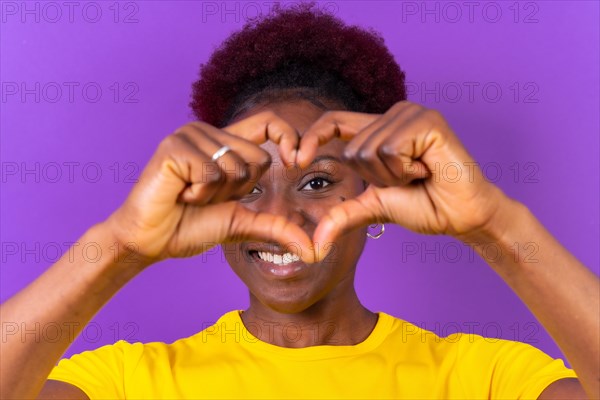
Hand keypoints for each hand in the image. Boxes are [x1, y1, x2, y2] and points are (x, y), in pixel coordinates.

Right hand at [105, 112, 314, 263]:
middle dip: (239, 190)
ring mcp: (189, 135)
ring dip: (216, 194)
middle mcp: (208, 132)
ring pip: (235, 166)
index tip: (297, 161)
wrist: (150, 241)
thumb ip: (275, 228)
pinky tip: (178, 193)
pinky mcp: (174, 146)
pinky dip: (199, 193)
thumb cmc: (191, 227)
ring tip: (189, 195)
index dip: (288, 136)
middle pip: (258, 157)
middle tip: (206, 197)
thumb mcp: (241, 223)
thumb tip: (314, 251)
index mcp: (226, 143)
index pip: (269, 122)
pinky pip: (211, 172)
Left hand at [296, 101, 508, 260]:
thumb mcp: (374, 207)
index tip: (295, 161)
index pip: (334, 121)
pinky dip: (405, 170)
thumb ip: (343, 215)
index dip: (311, 137)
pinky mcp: (427, 120)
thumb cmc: (424, 205)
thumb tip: (314, 245)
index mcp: (379, 130)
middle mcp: (394, 115)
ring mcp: (411, 114)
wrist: (462, 216)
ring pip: (369, 149)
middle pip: (352, 148)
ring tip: (419, 174)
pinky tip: (427, 168)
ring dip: (392, 175)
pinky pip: (390, 149)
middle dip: (375, 178)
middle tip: (407, 180)